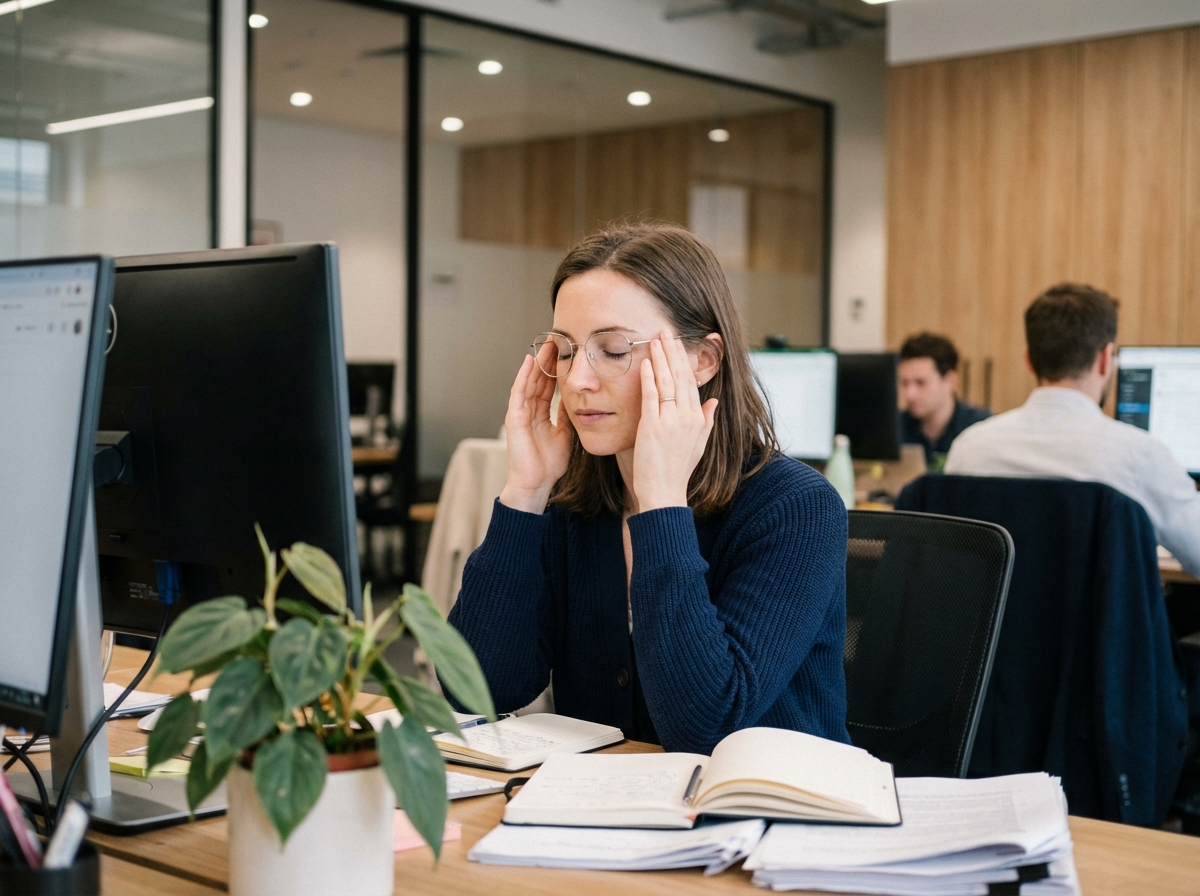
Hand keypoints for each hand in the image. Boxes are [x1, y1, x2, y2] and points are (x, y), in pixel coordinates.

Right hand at [499, 352, 573, 513]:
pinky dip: (523, 376)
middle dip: (548, 359)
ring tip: (546, 344)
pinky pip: (518, 393)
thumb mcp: (565, 434)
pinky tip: (529, 362)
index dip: (557, 368)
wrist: (536, 484)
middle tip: (558, 339)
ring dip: (537, 362)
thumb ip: (566, 416)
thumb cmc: (549, 464)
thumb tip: (575, 400)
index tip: (567, 351)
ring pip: (529, 381)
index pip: (548, 385)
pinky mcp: (514, 418)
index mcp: (540, 413)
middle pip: (539, 379)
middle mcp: (529, 410)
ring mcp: (520, 413)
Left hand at [631, 330, 717, 511]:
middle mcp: (687, 417)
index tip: (677, 343)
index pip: (691, 382)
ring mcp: (670, 422)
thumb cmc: (678, 470)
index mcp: (697, 419)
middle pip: (680, 377)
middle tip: (665, 331)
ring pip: (667, 383)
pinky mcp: (652, 428)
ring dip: (660, 359)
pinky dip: (648, 379)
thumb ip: (706, 420)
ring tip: (654, 340)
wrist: (664, 492)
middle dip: (672, 352)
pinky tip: (644, 364)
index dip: (684, 360)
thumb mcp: (699, 444)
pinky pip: (652, 398)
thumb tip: (713, 401)